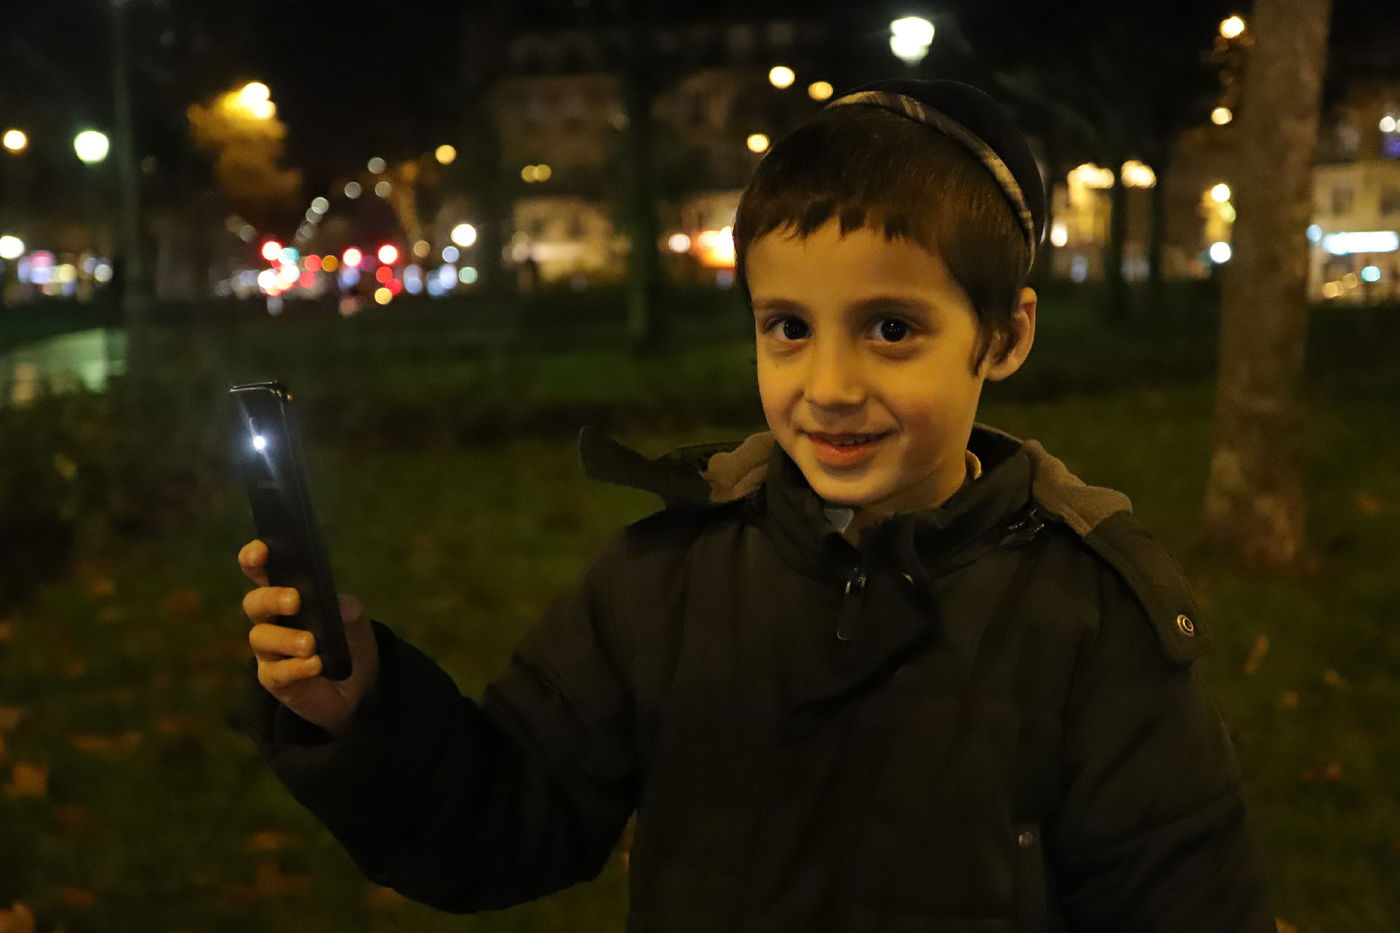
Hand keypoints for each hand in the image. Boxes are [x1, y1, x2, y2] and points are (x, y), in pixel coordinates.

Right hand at [239, 539, 380, 737]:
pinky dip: (295, 668)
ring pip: (261, 638)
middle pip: (255, 603)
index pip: (261, 571)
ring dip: (286, 638)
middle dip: (272, 598)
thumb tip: (341, 605)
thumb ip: (349, 611)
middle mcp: (271, 620)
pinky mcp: (274, 679)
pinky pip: (276, 673)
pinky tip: (315, 665)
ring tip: (311, 643)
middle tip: (295, 600)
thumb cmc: (350, 643)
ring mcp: (269, 651)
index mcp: (287, 594)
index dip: (255, 558)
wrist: (359, 687)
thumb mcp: (356, 624)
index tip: (261, 552)